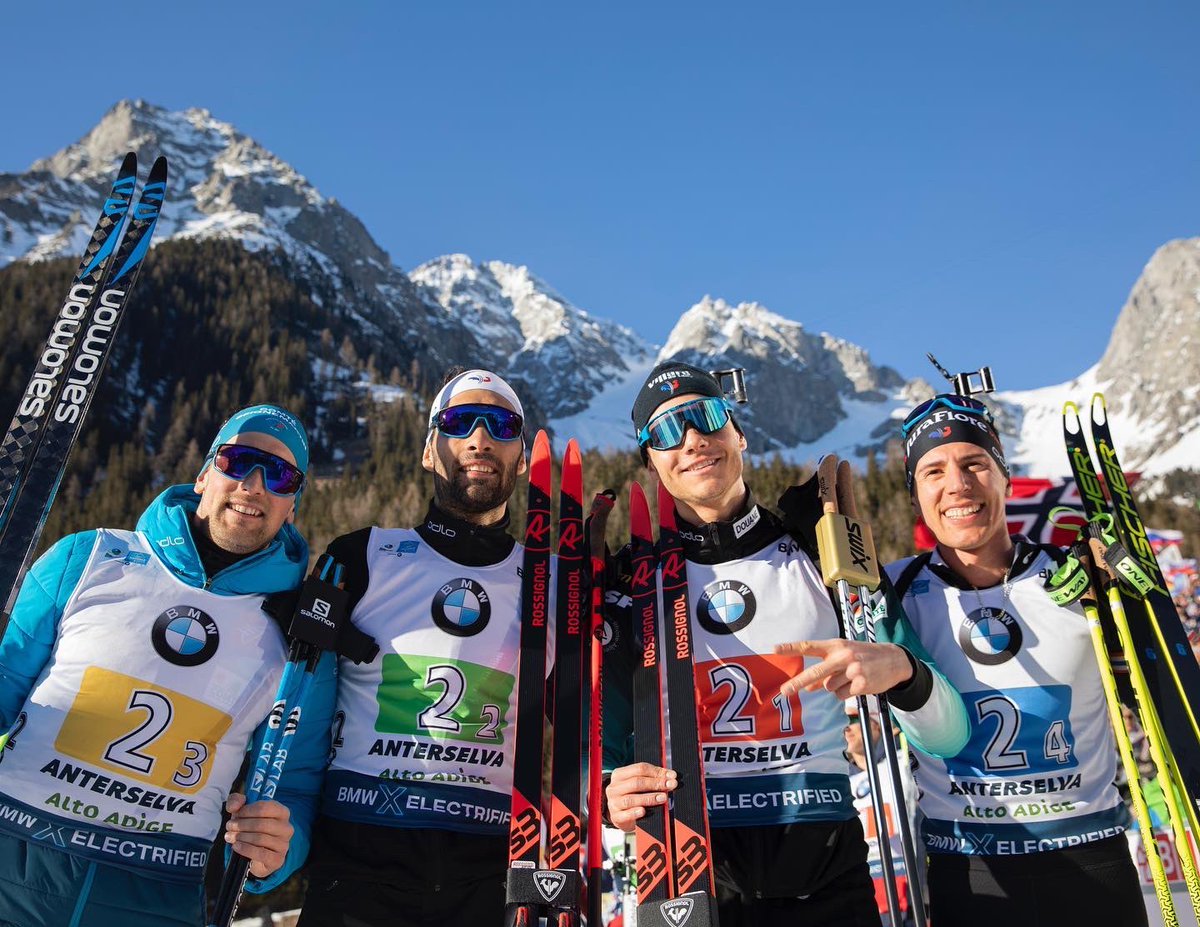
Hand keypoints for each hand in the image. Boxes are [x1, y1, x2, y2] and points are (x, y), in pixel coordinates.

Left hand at [224, 793, 293, 878]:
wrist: (256, 855)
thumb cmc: (251, 829)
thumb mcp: (243, 812)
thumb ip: (237, 802)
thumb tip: (233, 807)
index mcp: (282, 812)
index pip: (265, 807)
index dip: (247, 810)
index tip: (236, 814)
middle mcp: (287, 828)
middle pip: (262, 824)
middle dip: (242, 825)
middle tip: (229, 826)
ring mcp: (284, 844)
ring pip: (260, 838)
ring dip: (241, 837)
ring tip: (229, 837)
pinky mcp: (277, 859)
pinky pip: (261, 853)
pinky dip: (245, 849)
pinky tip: (236, 846)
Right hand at [605, 762, 676, 832]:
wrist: (618, 815)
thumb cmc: (631, 796)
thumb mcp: (636, 785)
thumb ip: (651, 779)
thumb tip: (671, 776)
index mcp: (619, 775)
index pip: (640, 768)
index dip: (657, 771)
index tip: (672, 775)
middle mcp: (614, 787)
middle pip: (636, 782)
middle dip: (656, 783)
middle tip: (671, 785)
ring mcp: (614, 802)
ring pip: (631, 799)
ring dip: (649, 798)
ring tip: (663, 798)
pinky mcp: (616, 817)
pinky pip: (626, 814)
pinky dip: (635, 812)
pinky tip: (644, 811)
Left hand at [774, 639, 912, 700]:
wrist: (894, 660)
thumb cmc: (863, 656)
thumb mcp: (844, 657)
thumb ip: (825, 670)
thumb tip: (807, 686)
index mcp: (836, 646)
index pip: (809, 646)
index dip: (791, 647)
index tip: (775, 649)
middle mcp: (843, 656)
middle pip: (815, 672)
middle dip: (797, 683)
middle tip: (783, 692)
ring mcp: (852, 670)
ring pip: (830, 688)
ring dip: (837, 687)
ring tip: (852, 677)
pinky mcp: (861, 684)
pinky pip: (842, 695)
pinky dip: (847, 693)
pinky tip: (859, 684)